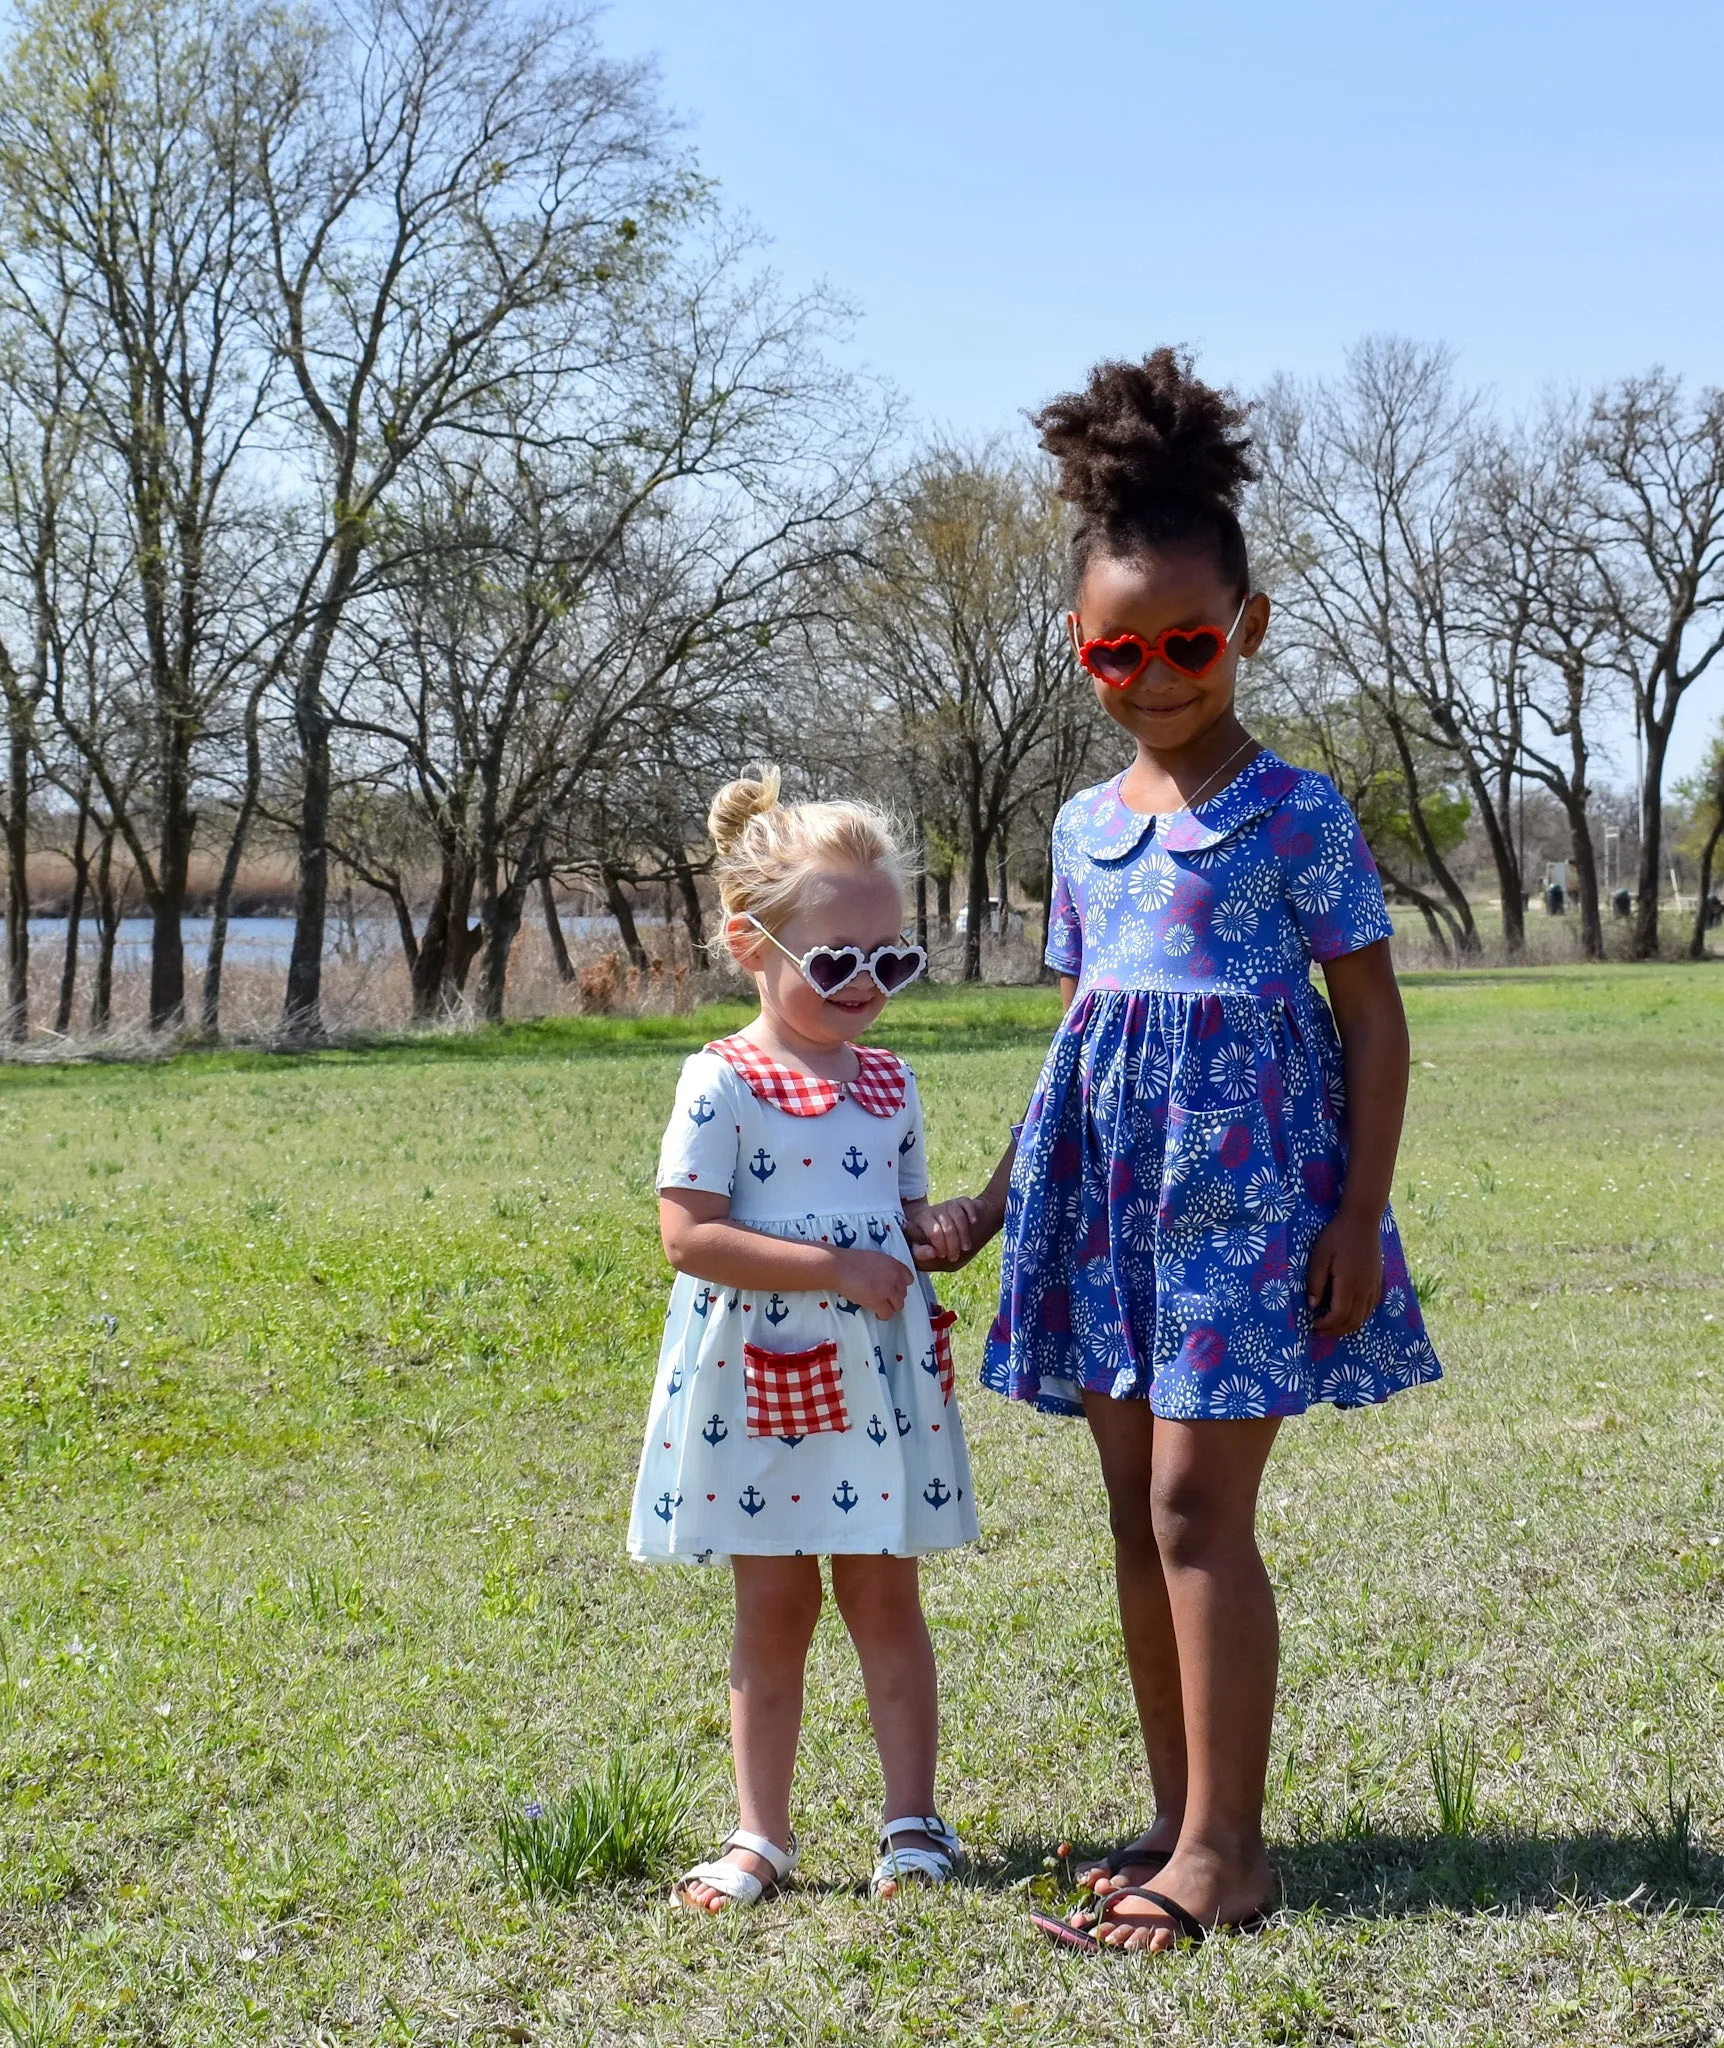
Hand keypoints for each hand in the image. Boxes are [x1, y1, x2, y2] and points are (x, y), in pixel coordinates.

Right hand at [832, 1247, 912, 1319]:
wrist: (839, 1266)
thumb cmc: (850, 1261)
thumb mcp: (874, 1258)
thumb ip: (885, 1268)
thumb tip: (886, 1279)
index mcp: (894, 1264)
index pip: (909, 1279)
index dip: (900, 1285)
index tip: (892, 1289)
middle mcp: (894, 1276)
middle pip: (903, 1293)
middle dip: (893, 1297)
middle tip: (883, 1298)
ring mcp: (887, 1289)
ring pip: (898, 1305)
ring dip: (890, 1307)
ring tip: (880, 1306)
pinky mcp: (878, 1301)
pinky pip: (888, 1314)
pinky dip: (882, 1315)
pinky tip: (876, 1313)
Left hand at [905, 1196, 988, 1271]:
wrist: (933, 1227)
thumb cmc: (927, 1240)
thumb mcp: (920, 1249)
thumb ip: (920, 1252)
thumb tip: (932, 1252)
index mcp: (922, 1219)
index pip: (935, 1232)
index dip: (940, 1246)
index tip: (943, 1256)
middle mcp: (935, 1210)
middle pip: (948, 1226)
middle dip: (953, 1245)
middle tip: (954, 1257)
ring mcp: (948, 1204)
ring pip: (958, 1215)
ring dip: (964, 1234)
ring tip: (965, 1248)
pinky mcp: (960, 1202)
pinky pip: (966, 1203)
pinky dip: (971, 1212)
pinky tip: (974, 1222)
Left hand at [1305, 1210, 1384, 1335]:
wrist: (1362, 1220)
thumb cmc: (1337, 1236)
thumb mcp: (1319, 1256)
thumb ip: (1315, 1282)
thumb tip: (1312, 1305)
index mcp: (1348, 1284)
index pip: (1338, 1315)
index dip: (1325, 1325)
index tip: (1312, 1324)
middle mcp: (1364, 1289)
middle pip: (1353, 1321)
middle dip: (1335, 1331)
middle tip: (1319, 1331)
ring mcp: (1373, 1286)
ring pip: (1364, 1317)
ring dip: (1347, 1326)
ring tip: (1331, 1326)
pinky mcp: (1378, 1281)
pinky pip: (1371, 1307)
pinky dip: (1359, 1317)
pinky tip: (1348, 1314)